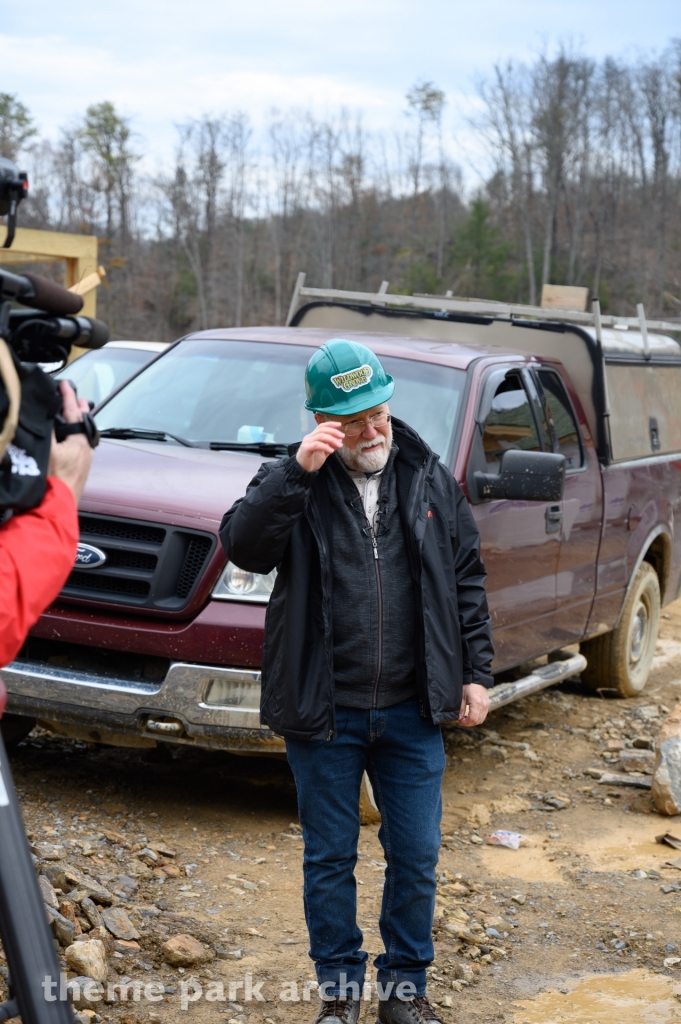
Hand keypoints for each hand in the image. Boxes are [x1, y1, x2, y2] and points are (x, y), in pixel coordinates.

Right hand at [48, 381, 93, 503]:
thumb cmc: (52, 481)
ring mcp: (85, 462)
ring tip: (76, 414)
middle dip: (78, 409)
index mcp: (79, 442)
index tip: (64, 384)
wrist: (57, 507)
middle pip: (83, 424)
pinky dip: (76, 437)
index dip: (67, 396)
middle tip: (77, 398)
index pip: (73, 412)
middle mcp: (86, 450)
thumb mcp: (46, 449)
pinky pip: (81, 447)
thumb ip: (48, 430)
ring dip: (78, 423)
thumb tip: (47, 416)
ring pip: (83, 436)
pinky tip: (71, 440)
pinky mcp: (81, 471)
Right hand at [296, 421, 343, 472]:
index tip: (340, 425)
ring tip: (339, 445)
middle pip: (322, 430)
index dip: (330, 424)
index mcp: (313, 436)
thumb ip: (331, 446)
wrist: (303, 471)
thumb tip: (340, 440)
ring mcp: (307, 442)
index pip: (321, 426)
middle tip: (342, 436)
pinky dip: (325, 446)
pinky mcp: (305, 448)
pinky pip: (316, 445)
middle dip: (333, 432)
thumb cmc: (312, 461)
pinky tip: (331, 450)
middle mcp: (309, 437)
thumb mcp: (325, 452)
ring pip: (320, 436)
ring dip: (332, 440)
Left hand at [458, 683, 488, 726]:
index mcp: (476, 703)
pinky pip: (483, 716)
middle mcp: (483, 705)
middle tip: (461, 720)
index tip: (460, 721)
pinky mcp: (487, 705)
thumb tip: (459, 718)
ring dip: (473, 721)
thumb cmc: (468, 686)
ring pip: (481, 720)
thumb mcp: (462, 696)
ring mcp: (486, 706)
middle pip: (477, 721)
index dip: (466, 723)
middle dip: (469, 723)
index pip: (473, 719)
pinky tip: (471, 715)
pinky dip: (477, 718)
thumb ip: (461, 708)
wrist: (476, 679)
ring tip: (466, 718)